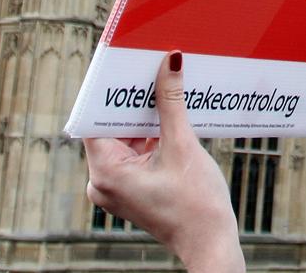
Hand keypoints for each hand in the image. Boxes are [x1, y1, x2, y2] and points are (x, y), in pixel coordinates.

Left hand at [85, 52, 244, 272]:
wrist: (210, 242)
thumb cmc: (195, 204)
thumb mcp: (182, 145)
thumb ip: (170, 101)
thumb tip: (168, 62)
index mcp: (106, 172)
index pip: (95, 118)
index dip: (108, 91)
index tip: (122, 65)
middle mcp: (103, 181)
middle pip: (111, 126)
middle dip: (132, 100)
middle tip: (149, 69)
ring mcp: (116, 187)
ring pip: (124, 138)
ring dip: (144, 117)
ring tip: (163, 88)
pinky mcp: (130, 188)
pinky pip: (133, 151)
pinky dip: (149, 135)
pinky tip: (169, 115)